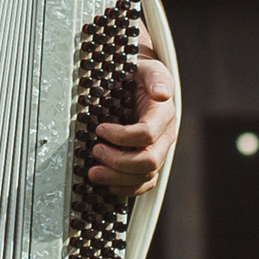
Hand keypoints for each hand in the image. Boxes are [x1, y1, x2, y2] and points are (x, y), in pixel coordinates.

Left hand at [89, 47, 176, 197]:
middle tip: (95, 151)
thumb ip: (156, 79)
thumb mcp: (148, 70)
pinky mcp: (150, 162)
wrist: (142, 84)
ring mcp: (159, 152)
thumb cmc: (141, 76)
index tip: (100, 129)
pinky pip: (145, 184)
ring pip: (145, 177)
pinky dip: (127, 189)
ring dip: (117, 178)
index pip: (146, 134)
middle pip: (148, 161)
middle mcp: (165, 137)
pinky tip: (109, 185)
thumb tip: (162, 93)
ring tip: (93, 172)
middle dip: (118, 161)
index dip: (121, 136)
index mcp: (164, 115)